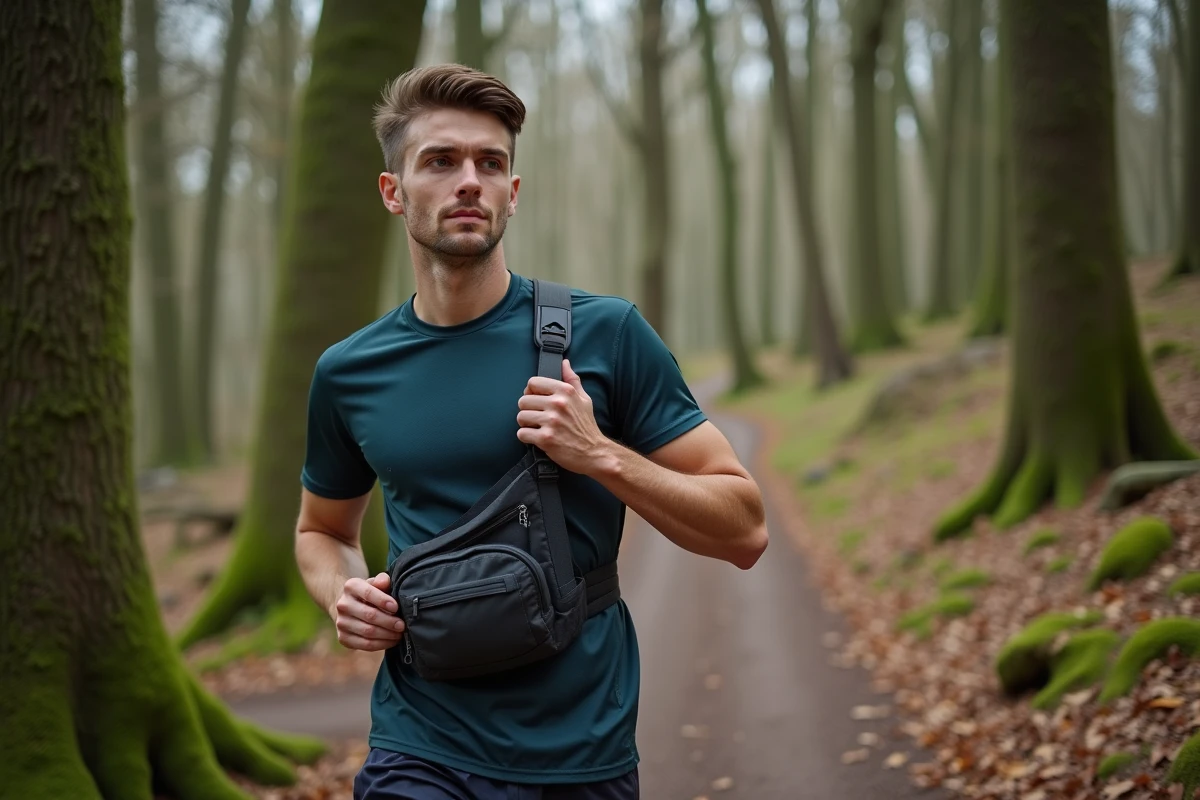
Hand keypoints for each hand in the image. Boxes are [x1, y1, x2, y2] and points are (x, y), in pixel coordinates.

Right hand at [331, 572, 404, 650]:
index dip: (383, 601)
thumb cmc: (371, 593)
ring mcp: (341, 622)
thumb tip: (384, 582)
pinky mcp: (343, 638)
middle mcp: (342, 604)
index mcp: (351, 586)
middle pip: (369, 615)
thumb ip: (382, 580)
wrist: (352, 606)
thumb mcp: (377, 583)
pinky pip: (365, 644)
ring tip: (399, 634)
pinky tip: (392, 641)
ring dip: (387, 635)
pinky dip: (381, 644)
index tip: (396, 608)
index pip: (368, 593)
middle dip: (389, 622)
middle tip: (402, 625)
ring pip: (368, 632)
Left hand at [516, 359, 608, 474]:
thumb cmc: (587, 426)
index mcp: (566, 391)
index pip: (533, 382)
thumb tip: (564, 363)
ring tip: (537, 428)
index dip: (531, 392)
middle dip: (527, 410)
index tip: (536, 400)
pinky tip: (536, 438)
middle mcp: (558, 404)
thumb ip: (572, 380)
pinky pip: (522, 433)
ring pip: (521, 416)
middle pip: (523, 400)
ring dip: (526, 424)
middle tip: (537, 417)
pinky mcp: (546, 438)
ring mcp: (551, 421)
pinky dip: (526, 437)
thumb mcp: (584, 399)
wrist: (594, 453)